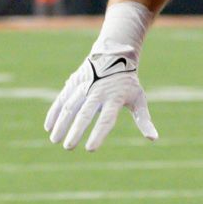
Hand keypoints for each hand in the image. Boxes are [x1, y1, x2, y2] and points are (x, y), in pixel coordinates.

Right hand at [43, 49, 157, 149]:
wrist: (114, 54)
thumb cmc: (128, 82)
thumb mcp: (139, 99)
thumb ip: (144, 120)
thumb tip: (153, 139)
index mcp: (114, 98)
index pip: (106, 119)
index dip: (98, 134)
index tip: (90, 148)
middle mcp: (97, 92)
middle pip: (84, 113)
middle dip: (75, 131)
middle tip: (68, 147)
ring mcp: (84, 86)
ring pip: (70, 106)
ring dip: (61, 124)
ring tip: (55, 140)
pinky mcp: (74, 83)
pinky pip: (61, 99)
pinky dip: (54, 112)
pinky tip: (49, 127)